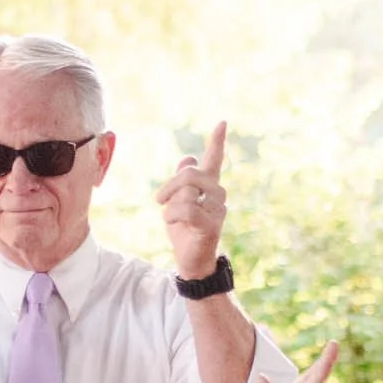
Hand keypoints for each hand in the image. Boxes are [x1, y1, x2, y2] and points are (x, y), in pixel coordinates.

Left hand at [155, 122, 228, 279]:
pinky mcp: (212, 224)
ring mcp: (218, 209)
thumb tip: (189, 158)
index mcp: (210, 186)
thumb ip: (182, 182)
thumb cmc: (185, 230)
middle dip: (169, 186)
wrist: (191, 260)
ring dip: (170, 206)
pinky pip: (185, 209)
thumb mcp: (178, 202)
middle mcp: (218, 194)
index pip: (214, 158)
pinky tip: (174, 224)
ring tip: (173, 218)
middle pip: (190, 173)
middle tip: (160, 200)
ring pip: (186, 192)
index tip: (222, 122)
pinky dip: (172, 216)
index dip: (217, 140)